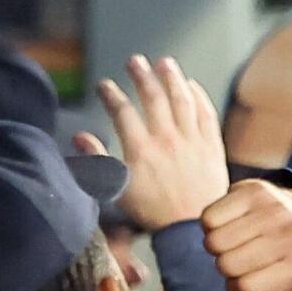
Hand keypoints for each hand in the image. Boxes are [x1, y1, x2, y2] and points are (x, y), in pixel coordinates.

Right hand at [76, 55, 227, 230]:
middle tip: (135, 61)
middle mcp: (167, 140)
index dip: (111, 95)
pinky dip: (198, 96)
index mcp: (140, 150)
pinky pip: (206, 113)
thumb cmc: (154, 214)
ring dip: (171, 78)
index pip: (122, 112)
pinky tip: (191, 85)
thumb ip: (98, 162)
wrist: (194, 229)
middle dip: (141, 75)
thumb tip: (78, 137)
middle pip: (153, 97)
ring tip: (164, 63)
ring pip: (181, 99)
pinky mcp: (212, 146)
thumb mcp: (118, 192)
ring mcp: (192, 141)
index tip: (104, 85)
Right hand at [201, 178, 291, 290]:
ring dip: (219, 246)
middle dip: (229, 268)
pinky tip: (232, 225)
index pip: (245, 288)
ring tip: (239, 243)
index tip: (254, 280)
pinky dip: (212, 225)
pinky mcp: (255, 188)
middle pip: (227, 264)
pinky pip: (208, 217)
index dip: (241, 289)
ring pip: (214, 241)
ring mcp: (276, 206)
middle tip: (246, 260)